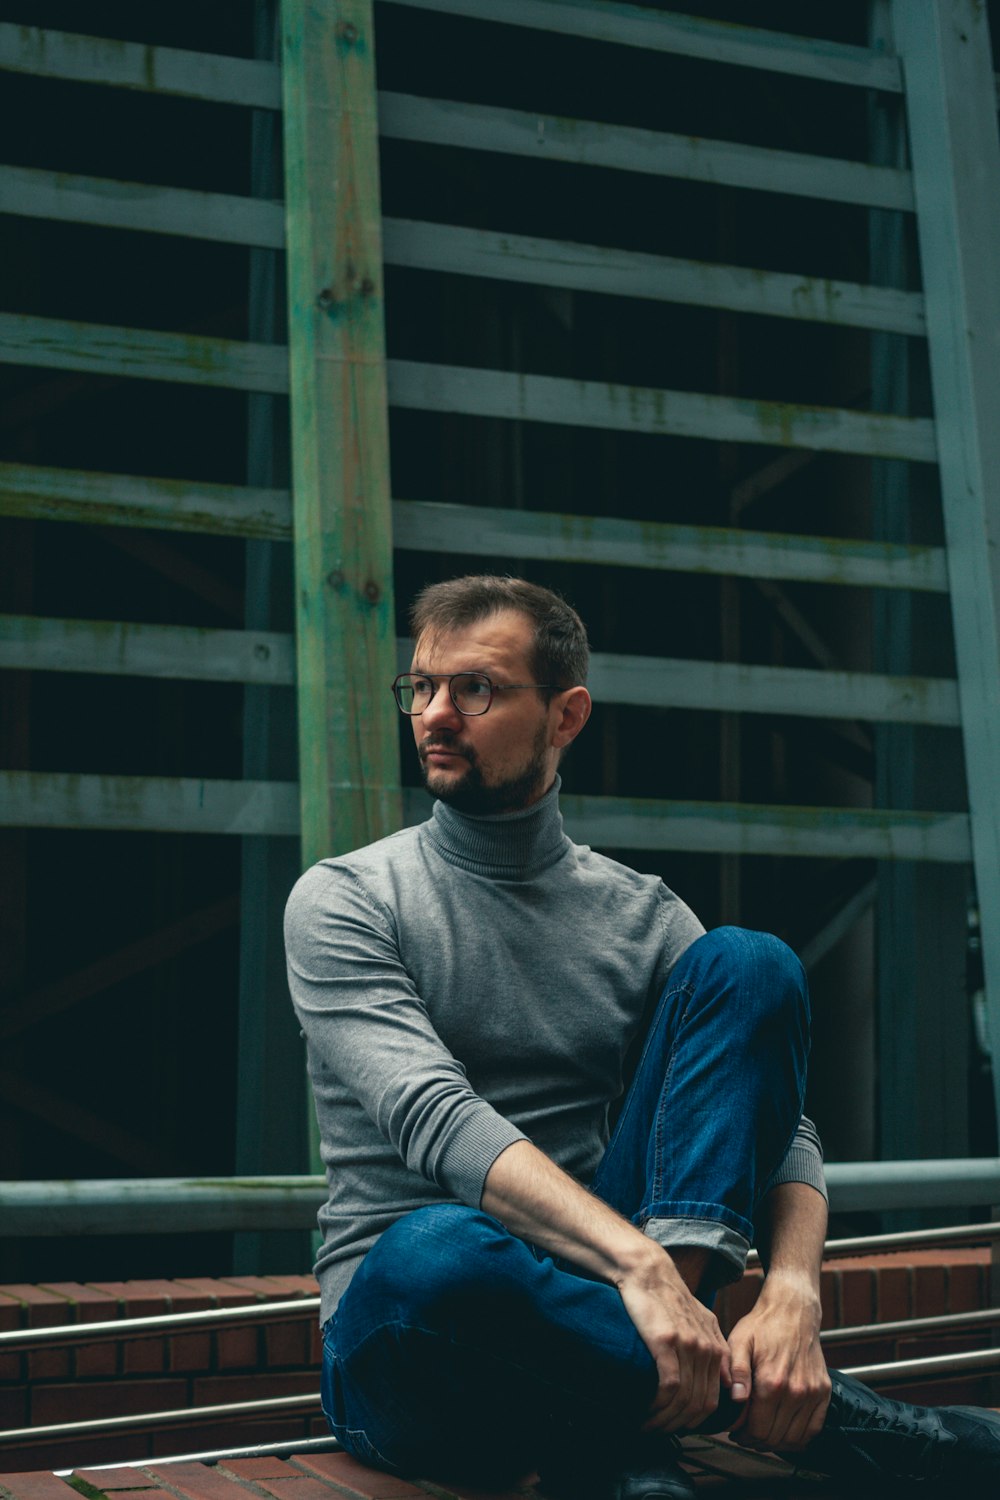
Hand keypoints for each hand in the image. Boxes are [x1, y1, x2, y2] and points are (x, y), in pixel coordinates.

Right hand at [617, 1254, 731, 1432]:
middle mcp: (707, 1349)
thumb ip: (715, 1350)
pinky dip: (657, 1407)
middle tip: (658, 1432)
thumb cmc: (669, 1298)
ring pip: (685, 1401)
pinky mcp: (667, 1343)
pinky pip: (669, 1388)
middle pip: (700, 1406)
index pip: (715, 1400)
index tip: (677, 1428)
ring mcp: (689, 1346)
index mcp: (717, 1348)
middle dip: (678, 1427)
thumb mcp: (702, 1321)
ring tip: (647, 1426)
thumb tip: (724, 1383)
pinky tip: (645, 1413)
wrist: (649, 1272)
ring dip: (665, 1422)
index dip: (697, 1422)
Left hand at [726, 1273, 829, 1451]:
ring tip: (762, 1434)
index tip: (735, 1432)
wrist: (793, 1310)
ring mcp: (813, 1393)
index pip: (757, 1429)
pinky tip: (784, 1432)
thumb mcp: (739, 1342)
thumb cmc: (763, 1326)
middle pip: (774, 1437)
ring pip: (794, 1439)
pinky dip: (798, 1438)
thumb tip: (735, 1401)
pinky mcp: (824, 1392)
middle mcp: (796, 1391)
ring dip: (776, 1443)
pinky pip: (813, 1429)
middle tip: (746, 1435)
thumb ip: (735, 1373)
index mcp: (772, 1381)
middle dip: (756, 1441)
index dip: (743, 1436)